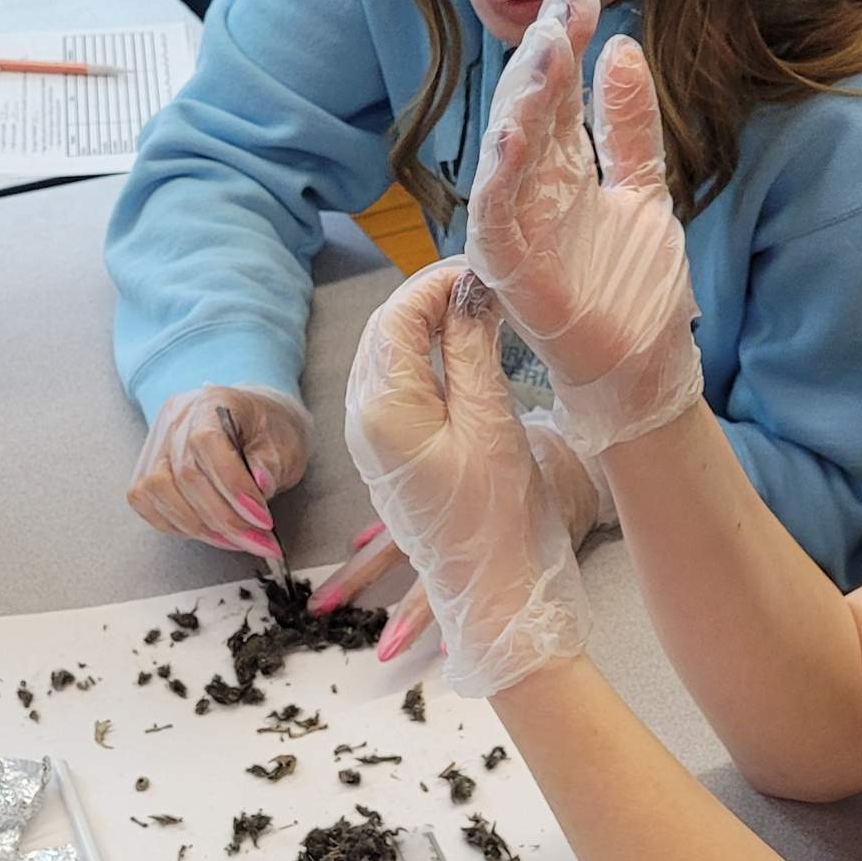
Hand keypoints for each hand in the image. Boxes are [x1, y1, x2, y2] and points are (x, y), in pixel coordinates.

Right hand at [123, 384, 311, 559]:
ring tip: (235, 540)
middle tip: (256, 541)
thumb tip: (259, 485)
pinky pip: (146, 502)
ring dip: (200, 527)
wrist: (250, 423)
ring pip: (158, 491)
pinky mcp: (145, 469)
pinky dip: (176, 525)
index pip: (206, 443)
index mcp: (211, 403)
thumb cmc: (267, 432)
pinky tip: (208, 532)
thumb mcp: (285, 442)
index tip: (261, 519)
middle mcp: (175, 420)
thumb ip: (271, 463)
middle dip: (224, 519)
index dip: (232, 486)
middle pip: (184, 475)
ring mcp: (155, 444)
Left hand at [336, 261, 590, 698]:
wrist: (495, 590)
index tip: (483, 270)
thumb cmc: (500, 514)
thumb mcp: (492, 421)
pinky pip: (391, 385)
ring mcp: (368, 438)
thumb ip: (473, 347)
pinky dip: (420, 357)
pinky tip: (455, 351)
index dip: (437, 283)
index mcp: (383, 407)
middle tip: (484, 284)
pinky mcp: (384, 453)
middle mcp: (361, 419)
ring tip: (477, 309)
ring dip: (424, 325)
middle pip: (384, 331)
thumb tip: (468, 289)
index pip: (397, 316)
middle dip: (428, 299)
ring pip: (385, 356)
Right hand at [469, 0, 702, 453]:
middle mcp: (530, 188)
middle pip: (531, 102)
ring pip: (509, 147)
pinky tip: (512, 132)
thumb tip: (621, 43)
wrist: (642, 368)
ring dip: (524, 96)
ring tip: (548, 45)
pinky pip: (495, 215)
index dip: (567, 27)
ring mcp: (515, 226)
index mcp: (559, 165)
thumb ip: (628, 124)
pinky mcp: (510, 269)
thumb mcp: (645, 187)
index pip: (557, 83)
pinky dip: (498, 174)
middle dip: (547, 46)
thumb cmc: (635, 288)